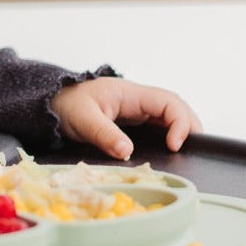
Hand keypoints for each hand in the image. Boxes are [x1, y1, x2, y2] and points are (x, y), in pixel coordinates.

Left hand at [52, 76, 200, 160]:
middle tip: (194, 151)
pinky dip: (168, 135)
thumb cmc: (65, 105)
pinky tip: (171, 150)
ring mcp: (136, 109)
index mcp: (130, 93)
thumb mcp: (83, 119)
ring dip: (182, 130)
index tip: (174, 145)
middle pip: (176, 107)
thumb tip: (127, 152)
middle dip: (189, 126)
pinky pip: (157, 126)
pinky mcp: (132, 121)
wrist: (51, 103)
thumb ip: (104, 134)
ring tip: (188, 151)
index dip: (179, 122)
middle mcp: (138, 99)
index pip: (168, 101)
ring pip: (169, 116)